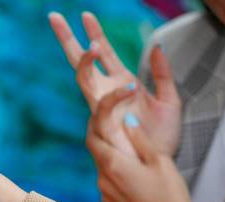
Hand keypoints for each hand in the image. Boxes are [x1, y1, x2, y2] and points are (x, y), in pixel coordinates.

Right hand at [49, 12, 181, 155]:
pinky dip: (116, 96)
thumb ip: (163, 74)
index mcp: (119, 83)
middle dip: (66, 39)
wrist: (157, 164)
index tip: (85, 15)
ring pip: (83, 78)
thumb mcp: (170, 100)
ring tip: (93, 44)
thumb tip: (155, 47)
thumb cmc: (161, 138)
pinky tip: (130, 87)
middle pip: (80, 61)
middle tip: (54, 17)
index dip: (94, 33)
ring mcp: (101, 107)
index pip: (103, 53)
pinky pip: (103, 105)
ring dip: (85, 60)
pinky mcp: (102, 124)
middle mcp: (104, 92)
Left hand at [87, 112, 199, 201]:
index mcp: (113, 165)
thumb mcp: (159, 161)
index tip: (100, 115)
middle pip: (96, 153)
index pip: (92, 138)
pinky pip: (108, 183)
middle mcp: (103, 180)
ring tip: (128, 151)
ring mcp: (105, 194)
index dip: (94, 124)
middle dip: (102, 139)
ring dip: (111, 157)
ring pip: (102, 168)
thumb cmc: (170, 196)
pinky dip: (115, 173)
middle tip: (114, 128)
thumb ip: (140, 139)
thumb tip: (126, 122)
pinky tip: (133, 174)